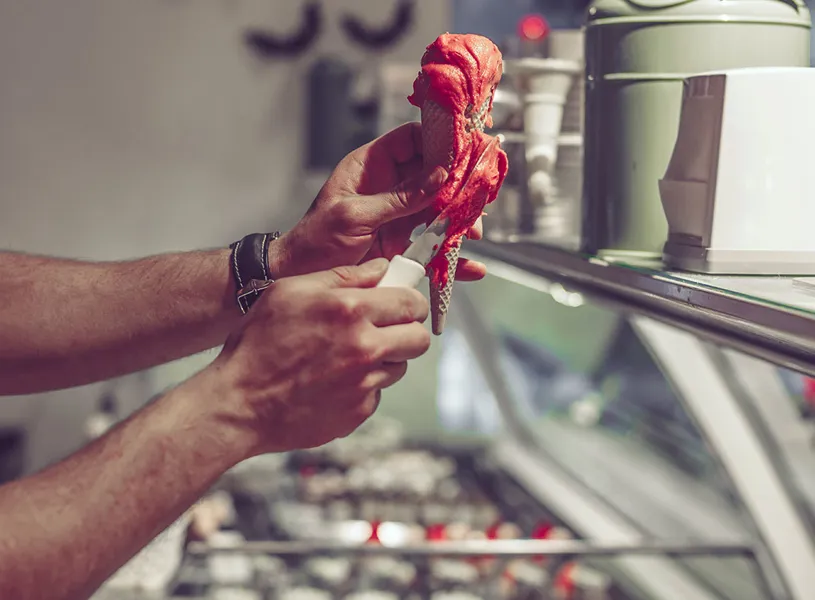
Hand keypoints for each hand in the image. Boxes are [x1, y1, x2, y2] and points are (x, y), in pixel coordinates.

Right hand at [211, 259, 429, 454]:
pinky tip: (332, 382)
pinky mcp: (358, 412)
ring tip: (347, 357)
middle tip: (385, 331)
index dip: (409, 302)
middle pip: (418, 339)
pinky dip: (362, 387)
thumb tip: (381, 269)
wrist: (239, 404)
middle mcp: (364, 348)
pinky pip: (375, 393)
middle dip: (406, 332)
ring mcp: (363, 384)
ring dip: (384, 360)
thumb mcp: (290, 292)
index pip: (411, 302)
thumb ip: (342, 276)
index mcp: (349, 310)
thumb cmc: (257, 344)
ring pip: (399, 367)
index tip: (401, 305)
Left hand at [273, 122, 486, 280]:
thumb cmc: (315, 240)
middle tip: (478, 196)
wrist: (300, 277)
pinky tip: (470, 266)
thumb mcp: (355, 215)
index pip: (412, 140)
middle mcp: (389, 186)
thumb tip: (439, 177)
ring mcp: (398, 216)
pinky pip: (433, 247)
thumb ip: (399, 197)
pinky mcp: (403, 245)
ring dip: (460, 221)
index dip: (439, 140)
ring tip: (475, 233)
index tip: (464, 149)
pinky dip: (452, 257)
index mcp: (371, 166)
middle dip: (459, 186)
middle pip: (434, 175)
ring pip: (440, 210)